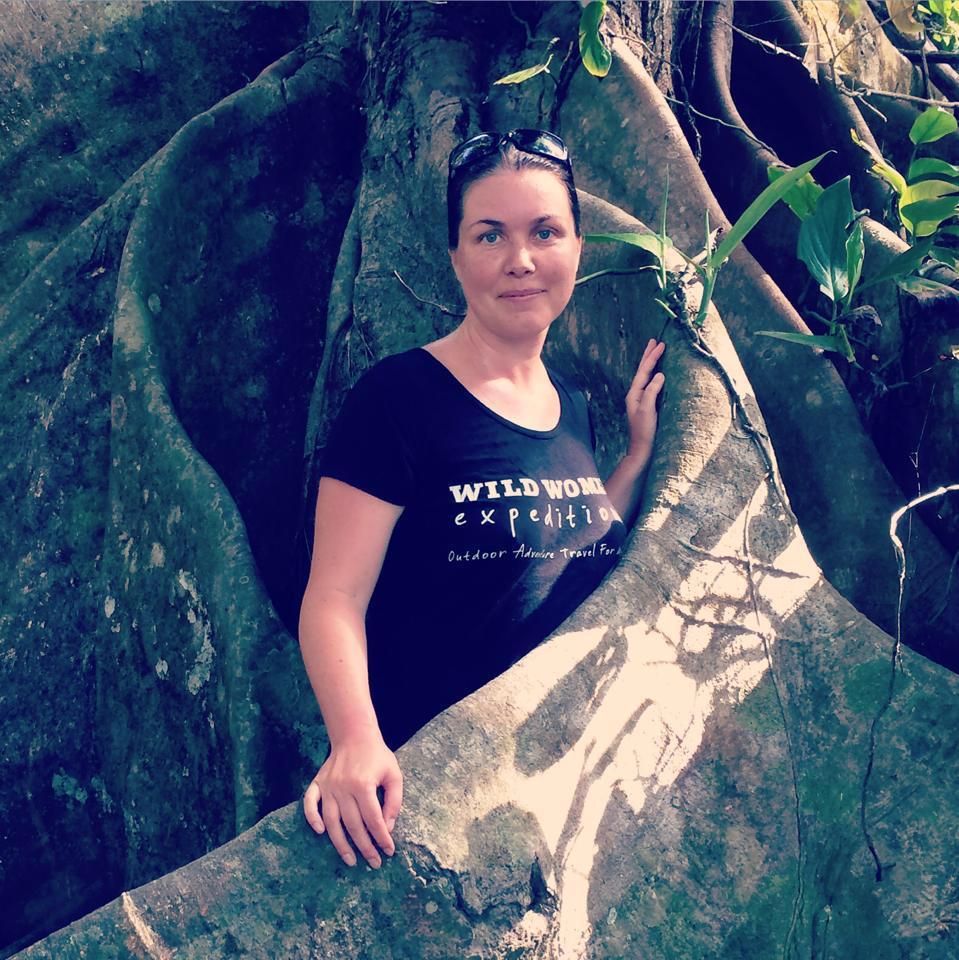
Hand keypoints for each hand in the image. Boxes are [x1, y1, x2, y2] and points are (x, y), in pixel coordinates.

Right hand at [303, 732, 402, 868]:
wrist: (355, 735)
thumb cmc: (377, 757)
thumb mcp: (394, 775)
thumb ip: (393, 801)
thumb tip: (387, 828)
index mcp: (363, 785)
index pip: (373, 819)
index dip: (381, 838)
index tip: (388, 851)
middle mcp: (343, 787)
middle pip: (353, 825)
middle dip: (365, 847)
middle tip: (374, 863)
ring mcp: (328, 786)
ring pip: (332, 822)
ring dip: (341, 844)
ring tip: (350, 860)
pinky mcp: (317, 783)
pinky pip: (310, 803)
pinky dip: (312, 818)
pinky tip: (320, 832)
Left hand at [624, 338, 665, 459]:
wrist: (641, 447)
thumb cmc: (644, 430)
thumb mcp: (647, 409)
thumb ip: (652, 391)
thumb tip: (660, 375)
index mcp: (634, 393)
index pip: (644, 371)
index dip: (652, 357)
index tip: (661, 344)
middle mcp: (635, 394)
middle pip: (642, 370)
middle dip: (648, 355)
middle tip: (654, 341)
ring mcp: (640, 399)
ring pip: (645, 376)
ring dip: (650, 363)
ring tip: (655, 351)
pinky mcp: (646, 404)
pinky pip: (649, 383)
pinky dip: (654, 374)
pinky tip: (657, 373)